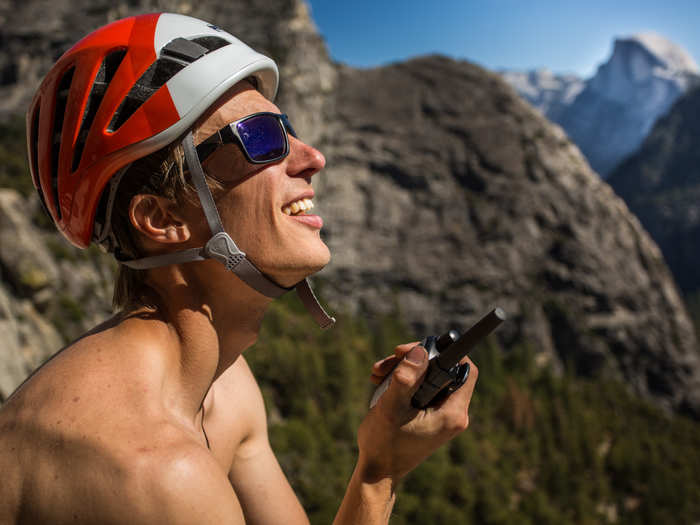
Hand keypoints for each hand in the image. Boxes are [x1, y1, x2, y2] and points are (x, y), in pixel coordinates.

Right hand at [357, 343, 477, 484]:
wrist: (377, 473)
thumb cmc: (384, 444)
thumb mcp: (391, 407)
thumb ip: (406, 378)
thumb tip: (420, 351)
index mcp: (453, 413)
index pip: (464, 369)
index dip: (444, 352)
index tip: (417, 349)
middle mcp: (453, 413)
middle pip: (443, 369)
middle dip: (414, 361)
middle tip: (392, 358)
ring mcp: (441, 415)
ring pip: (428, 376)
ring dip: (403, 370)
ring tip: (378, 374)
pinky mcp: (429, 416)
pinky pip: (420, 388)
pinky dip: (401, 382)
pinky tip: (380, 383)